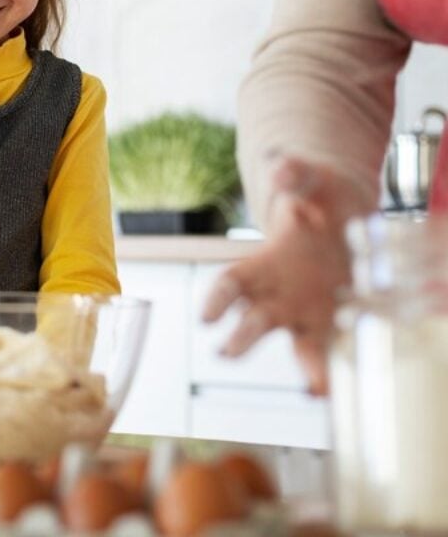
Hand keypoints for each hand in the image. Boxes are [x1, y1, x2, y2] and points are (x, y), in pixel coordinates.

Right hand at [201, 157, 355, 394]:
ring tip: (315, 385)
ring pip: (301, 343)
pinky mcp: (341, 323)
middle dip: (241, 338)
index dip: (217, 300)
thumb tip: (280, 169)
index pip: (231, 284)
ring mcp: (310, 313)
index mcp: (262, 264)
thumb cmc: (319, 196)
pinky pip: (339, 348)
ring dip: (307, 365)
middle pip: (254, 320)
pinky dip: (341, 366)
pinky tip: (346, 383)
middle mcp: (278, 295)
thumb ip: (293, 173)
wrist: (347, 217)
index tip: (206, 316)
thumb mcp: (308, 178)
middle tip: (226, 354)